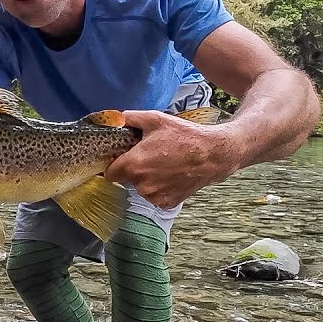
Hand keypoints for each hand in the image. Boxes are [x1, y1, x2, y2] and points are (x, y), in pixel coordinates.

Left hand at [104, 110, 245, 209]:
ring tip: (164, 164)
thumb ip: (129, 118)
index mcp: (133, 165)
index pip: (109, 173)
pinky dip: (160, 187)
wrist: (213, 154)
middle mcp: (141, 185)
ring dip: (147, 179)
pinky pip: (155, 196)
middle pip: (126, 179)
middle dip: (133, 169)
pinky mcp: (166, 203)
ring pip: (141, 188)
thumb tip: (114, 119)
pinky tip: (171, 175)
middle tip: (149, 156)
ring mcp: (154, 196)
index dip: (114, 164)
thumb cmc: (184, 136)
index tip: (122, 158)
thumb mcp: (155, 119)